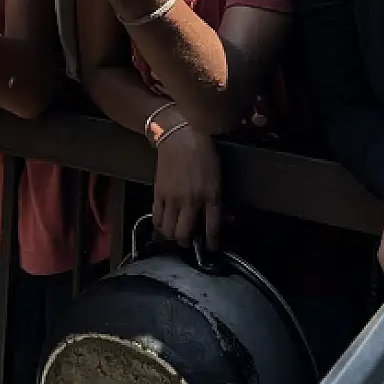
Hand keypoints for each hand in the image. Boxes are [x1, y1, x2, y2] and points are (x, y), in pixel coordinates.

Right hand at [153, 125, 222, 248]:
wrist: (180, 136)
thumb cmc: (203, 153)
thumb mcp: (218, 176)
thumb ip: (219, 199)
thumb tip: (226, 218)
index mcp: (211, 195)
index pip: (212, 228)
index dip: (212, 242)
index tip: (211, 248)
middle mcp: (192, 200)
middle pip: (185, 234)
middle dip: (186, 242)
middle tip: (188, 241)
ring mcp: (174, 198)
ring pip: (169, 230)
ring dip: (172, 235)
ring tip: (174, 233)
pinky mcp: (159, 193)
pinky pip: (157, 217)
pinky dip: (159, 224)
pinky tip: (163, 224)